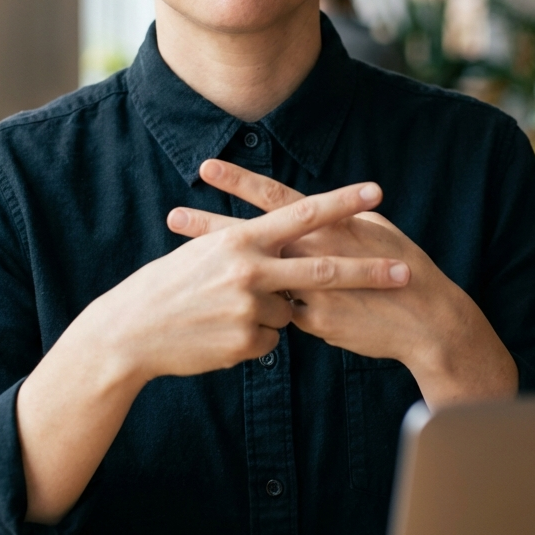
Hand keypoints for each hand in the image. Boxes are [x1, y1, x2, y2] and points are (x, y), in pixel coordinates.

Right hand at [92, 178, 409, 383]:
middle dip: (367, 272)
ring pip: (290, 311)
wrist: (131, 331)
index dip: (341, 204)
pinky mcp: (244, 342)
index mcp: (242, 239)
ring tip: (226, 311)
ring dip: (271, 311)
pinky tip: (221, 334)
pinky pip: (270, 339)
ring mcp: (249, 308)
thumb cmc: (169, 285)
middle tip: (403, 270)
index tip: (375, 192)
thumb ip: (248, 246)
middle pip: (322, 270)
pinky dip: (253, 337)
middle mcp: (250, 270)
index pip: (302, 214)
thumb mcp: (207, 252)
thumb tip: (284, 243)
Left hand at [169, 161, 518, 407]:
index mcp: (326, 224)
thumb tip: (313, 210)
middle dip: (209, 227)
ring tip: (191, 271)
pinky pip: (288, 313)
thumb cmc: (404, 266)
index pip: (274, 197)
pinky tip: (293, 312)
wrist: (426, 320)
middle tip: (174, 216)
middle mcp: (312, 252)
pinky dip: (285, 310)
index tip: (206, 169)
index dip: (239, 181)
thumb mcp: (372, 231)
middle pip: (250, 238)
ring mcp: (308, 289)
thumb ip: (337, 221)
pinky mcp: (313, 322)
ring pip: (265, 281)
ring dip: (227, 277)